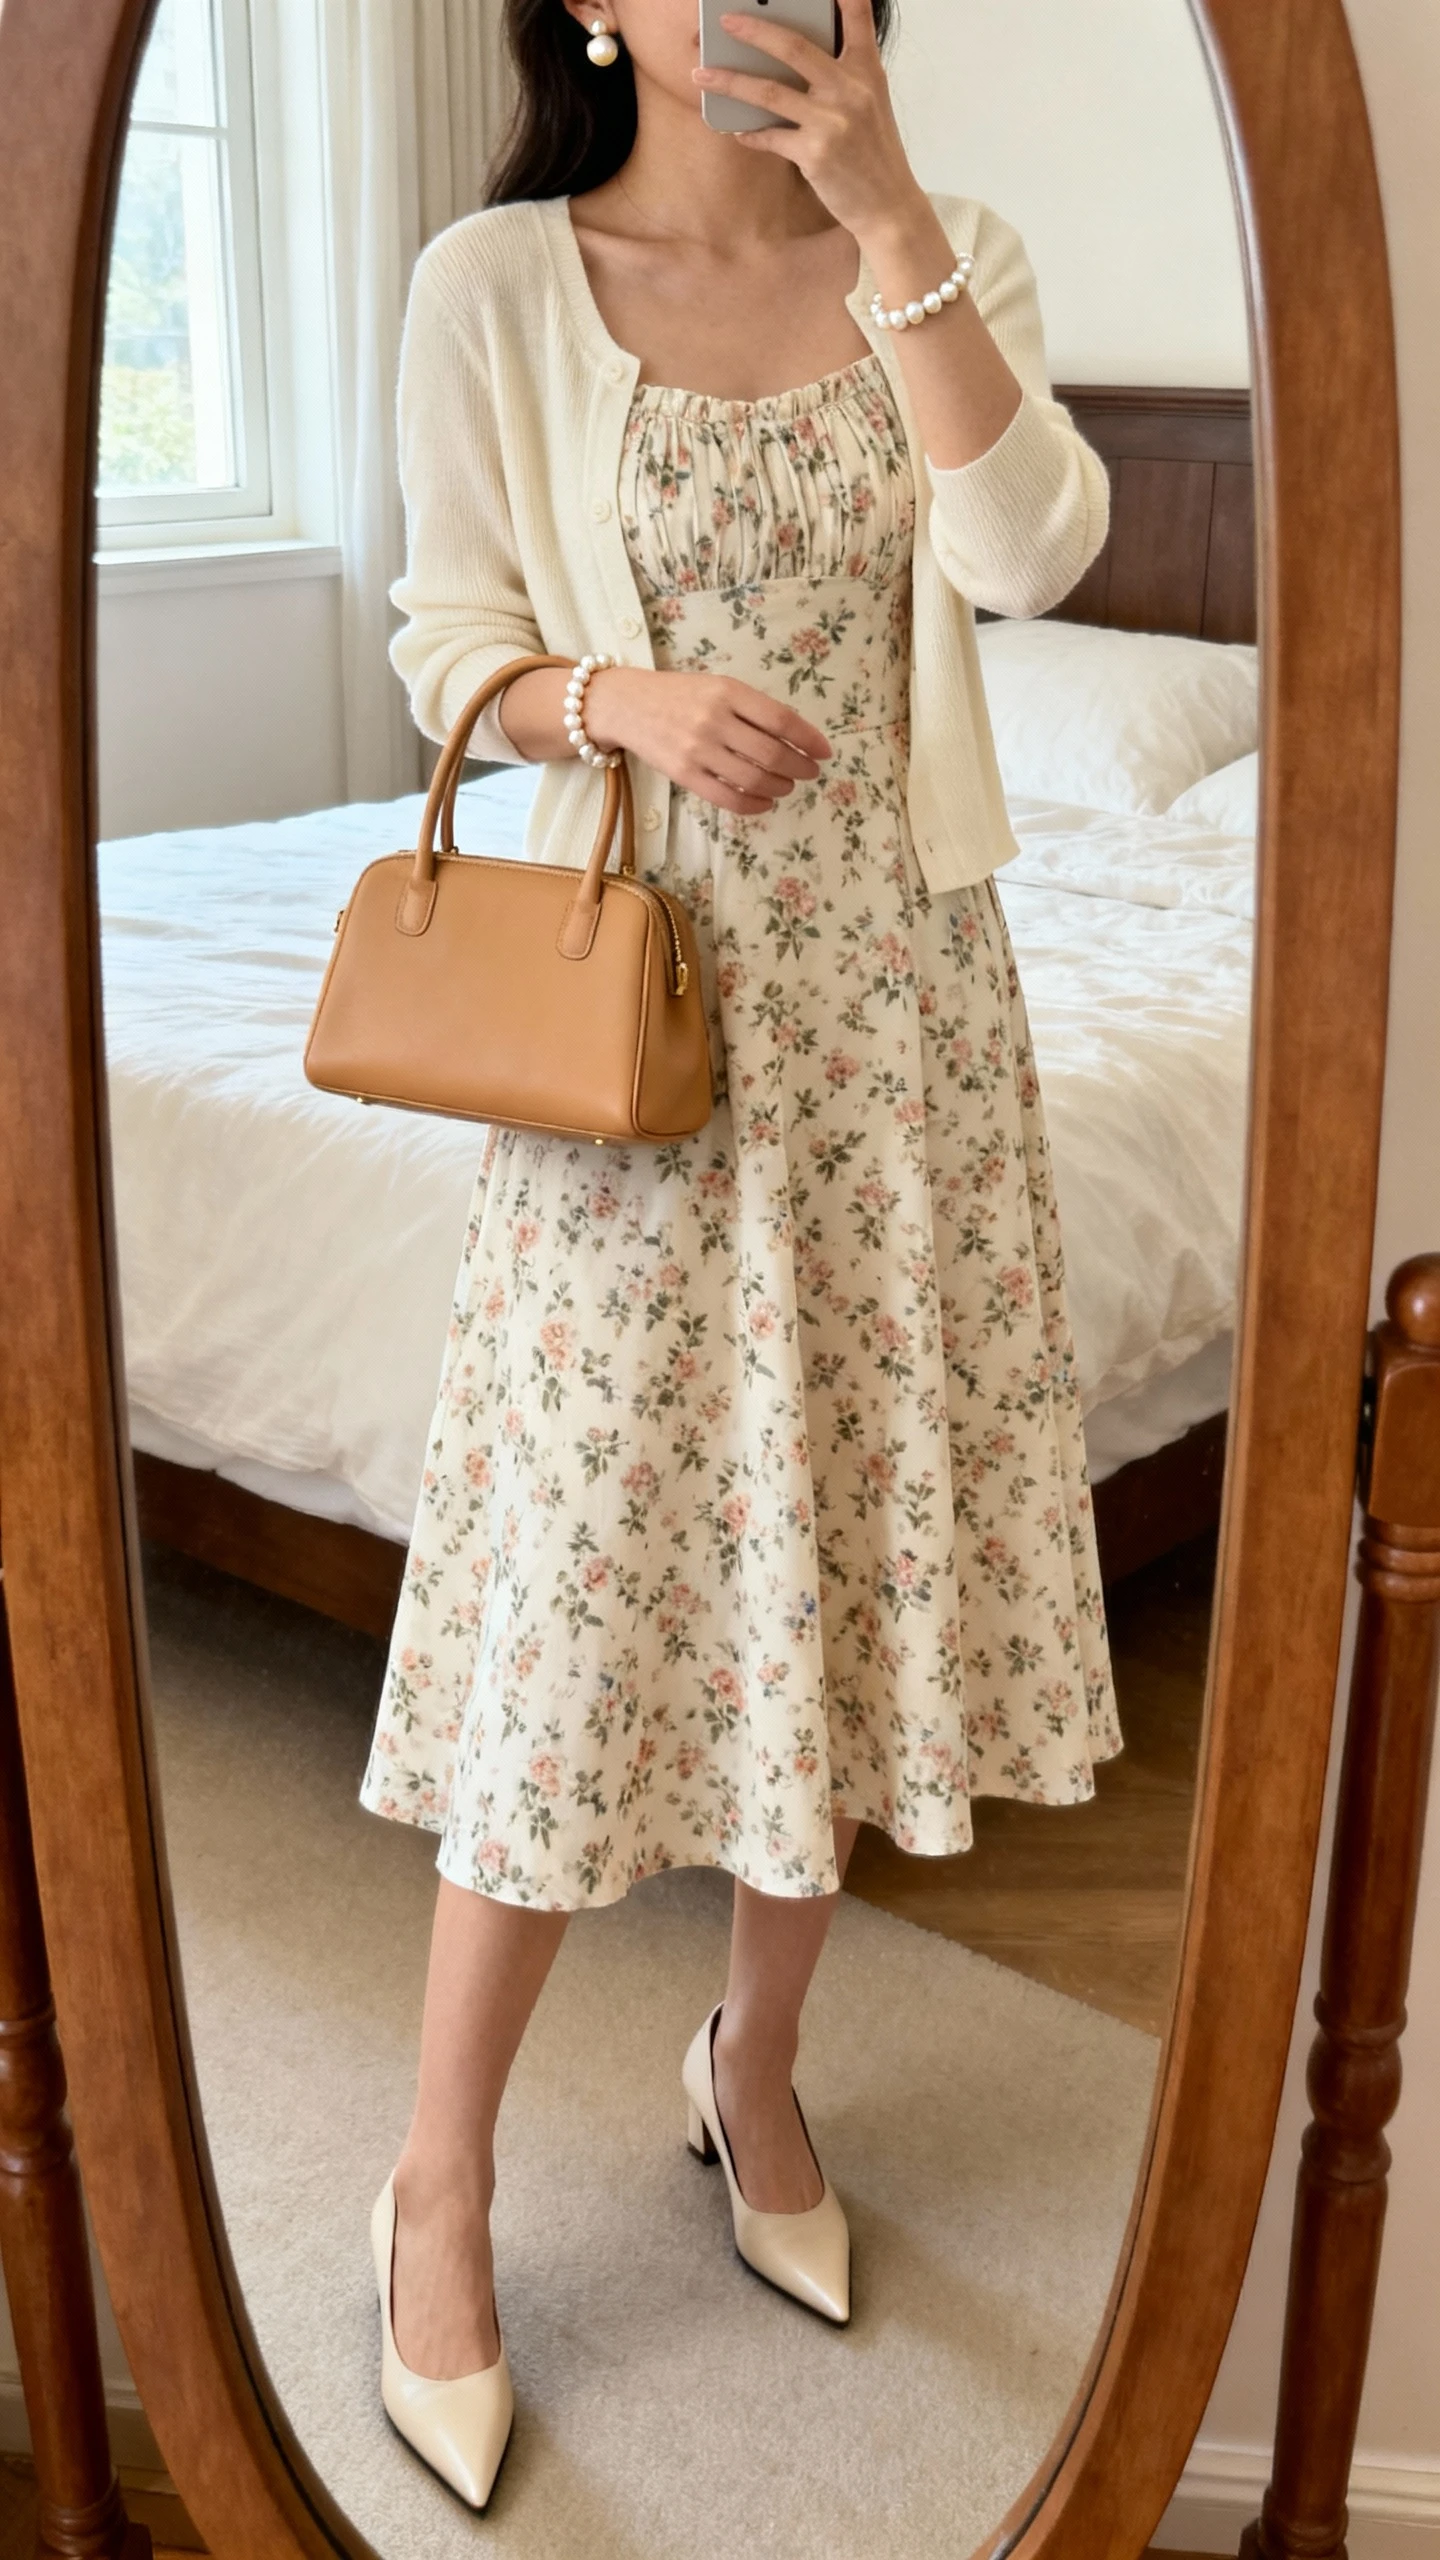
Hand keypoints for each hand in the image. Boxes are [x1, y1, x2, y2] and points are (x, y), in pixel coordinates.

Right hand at [585, 665, 829, 816]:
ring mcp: (698, 750)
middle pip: (772, 753)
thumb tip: (796, 737)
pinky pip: (728, 798)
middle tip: (809, 772)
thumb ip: (752, 708)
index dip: (809, 739)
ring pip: (753, 779)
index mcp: (728, 691)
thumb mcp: (717, 687)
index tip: (824, 752)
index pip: (781, 720)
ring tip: (786, 786)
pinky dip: (754, 804)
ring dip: (780, 787)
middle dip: (800, 768)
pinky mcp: (684, 775)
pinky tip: (764, 802)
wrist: (627, 704)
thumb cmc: (680, 695)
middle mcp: (714, 720)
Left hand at [693, 0, 926, 251]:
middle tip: (725, 21)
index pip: (858, 16)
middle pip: (793, 46)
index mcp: (867, 70)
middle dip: (754, 30)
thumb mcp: (870, 104)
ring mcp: (832, 121)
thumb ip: (841, 76)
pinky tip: (737, 129)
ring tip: (701, 74)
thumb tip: (789, 60)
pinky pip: (769, 136)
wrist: (888, 205)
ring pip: (769, 91)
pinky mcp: (814, 153)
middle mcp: (850, 89)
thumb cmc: (873, 153)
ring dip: (730, 81)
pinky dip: (749, 133)